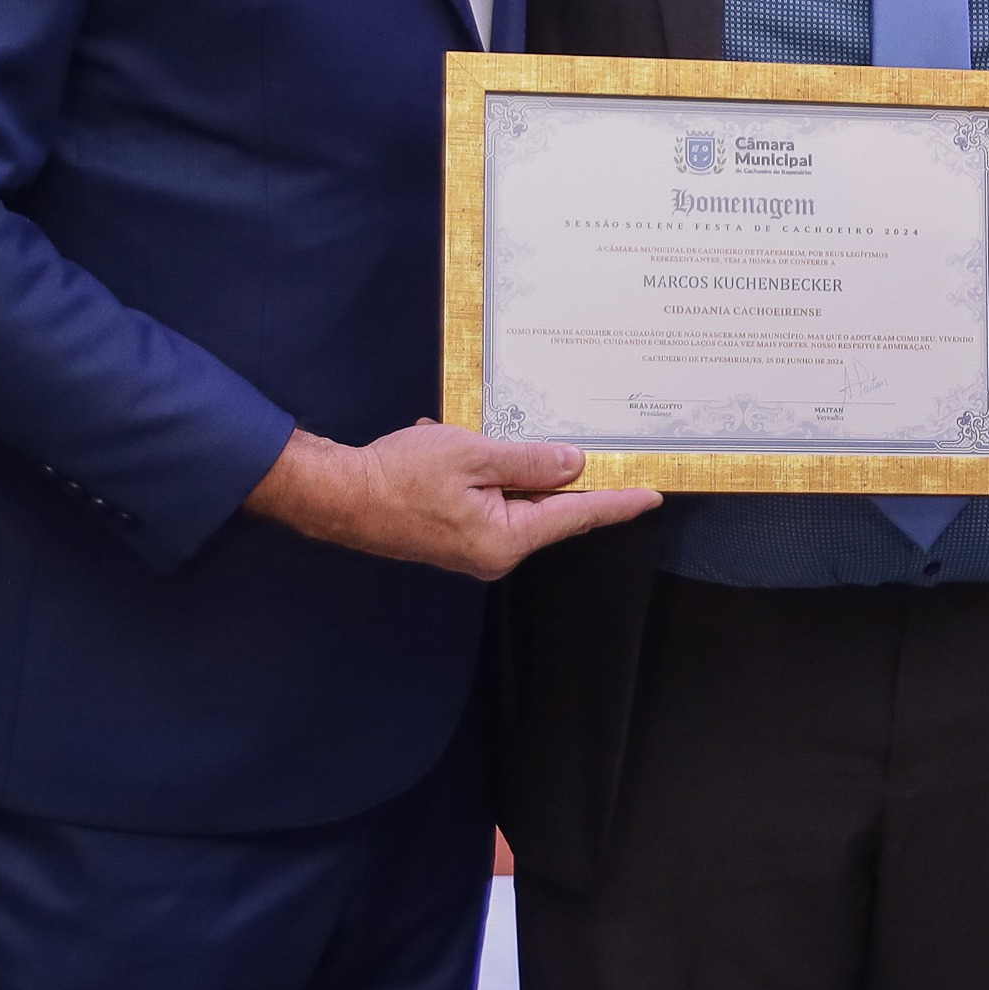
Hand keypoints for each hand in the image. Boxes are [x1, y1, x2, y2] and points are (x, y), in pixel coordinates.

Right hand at [244, 422, 658, 578]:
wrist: (336, 496)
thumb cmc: (399, 475)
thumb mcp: (473, 454)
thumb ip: (529, 461)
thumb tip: (575, 464)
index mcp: (505, 538)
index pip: (577, 517)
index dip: (617, 503)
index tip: (653, 495)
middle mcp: (495, 552)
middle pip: (548, 510)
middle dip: (563, 476)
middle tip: (597, 446)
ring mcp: (473, 548)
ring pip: (515, 501)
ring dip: (511, 467)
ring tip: (494, 437)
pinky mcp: (454, 536)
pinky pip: (487, 500)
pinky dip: (483, 471)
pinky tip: (459, 445)